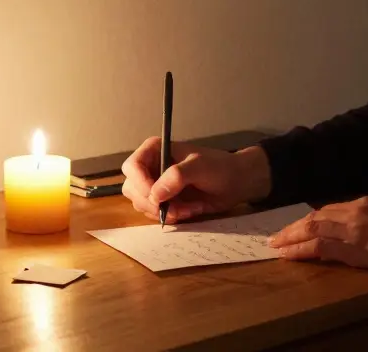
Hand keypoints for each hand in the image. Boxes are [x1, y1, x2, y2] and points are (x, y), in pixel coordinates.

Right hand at [120, 137, 270, 222]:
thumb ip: (177, 176)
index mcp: (155, 150)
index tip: (156, 197)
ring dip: (165, 211)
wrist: (235, 182)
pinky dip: (172, 216)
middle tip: (176, 208)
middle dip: (153, 203)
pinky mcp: (164, 201)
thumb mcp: (200, 166)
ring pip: (142, 205)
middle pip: (132, 189)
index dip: (140, 183)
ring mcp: (156, 185)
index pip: (132, 166)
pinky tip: (191, 210)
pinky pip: (155, 214)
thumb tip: (155, 194)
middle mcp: (151, 167)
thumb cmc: (220, 167)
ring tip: (190, 207)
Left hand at [268, 196, 367, 274]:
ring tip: (276, 246)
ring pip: (313, 229)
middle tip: (276, 237)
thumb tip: (351, 228)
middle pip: (316, 216)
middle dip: (293, 227)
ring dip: (292, 238)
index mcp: (365, 201)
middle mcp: (355, 210)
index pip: (328, 209)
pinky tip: (290, 255)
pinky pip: (322, 247)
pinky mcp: (356, 248)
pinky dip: (303, 250)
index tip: (295, 227)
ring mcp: (354, 229)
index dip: (308, 219)